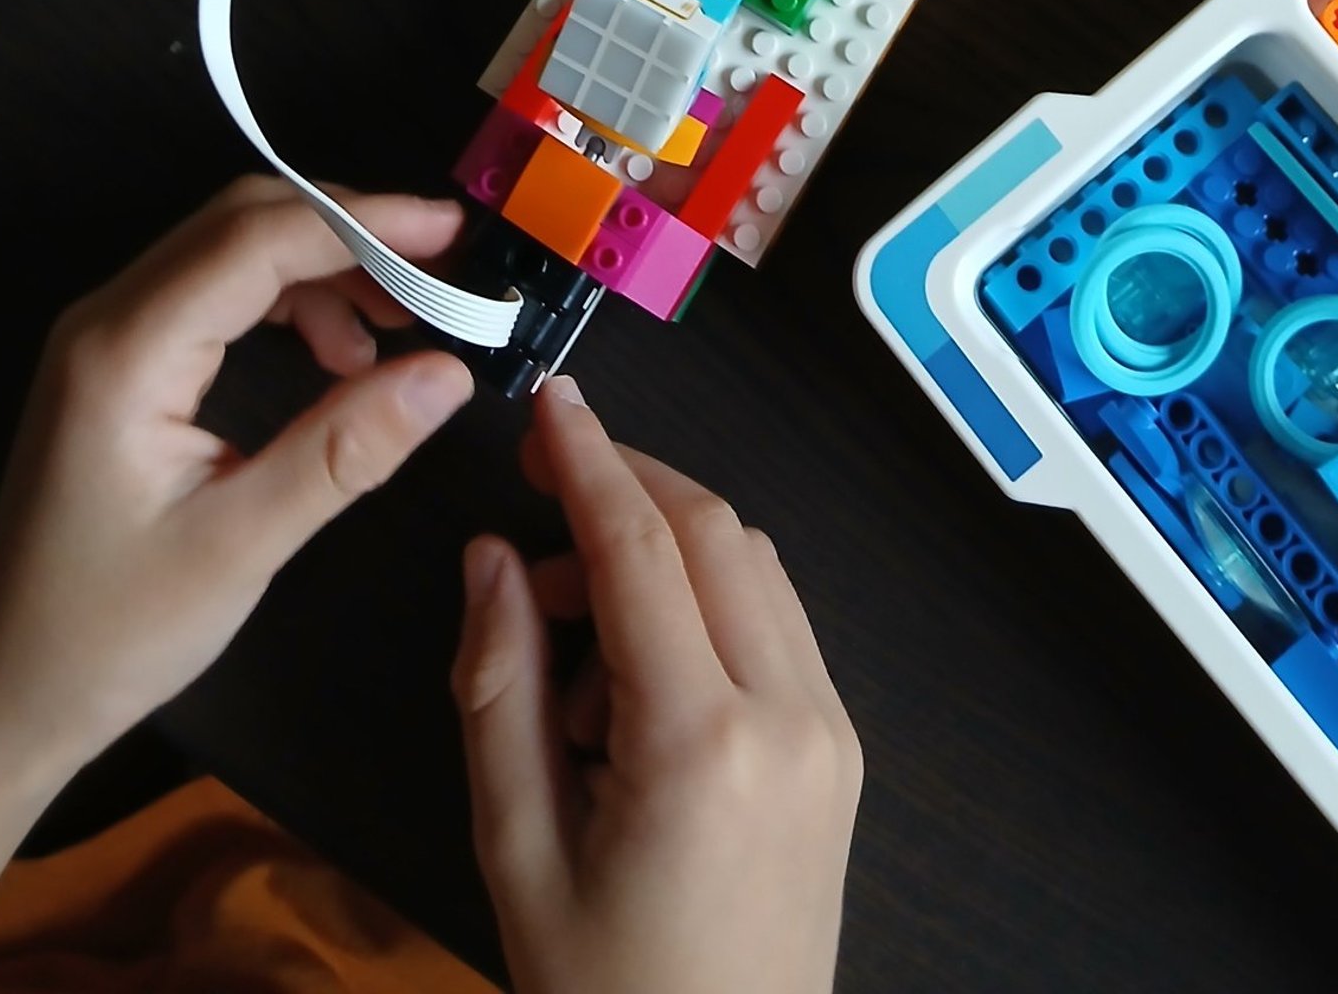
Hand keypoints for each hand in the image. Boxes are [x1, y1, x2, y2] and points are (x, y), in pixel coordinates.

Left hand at [0, 174, 473, 778]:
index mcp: (127, 352)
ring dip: (325, 269)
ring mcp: (110, 334)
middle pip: (244, 222)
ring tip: (404, 327)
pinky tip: (340, 361)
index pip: (258, 241)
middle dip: (353, 233)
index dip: (364, 223)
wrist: (8, 691)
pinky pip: (217, 293)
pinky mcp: (122, 361)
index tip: (454, 233)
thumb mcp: (242, 545)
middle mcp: (110, 317)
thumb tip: (451, 373)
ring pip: (234, 250)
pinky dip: (290, 303)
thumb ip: (346, 448)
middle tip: (447, 270)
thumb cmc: (114, 630)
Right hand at [452, 378, 862, 993]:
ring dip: (664, 552)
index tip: (547, 403)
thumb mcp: (516, 847)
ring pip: (754, 566)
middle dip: (625, 492)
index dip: (588, 459)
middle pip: (714, 532)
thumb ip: (498, 687)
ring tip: (569, 637)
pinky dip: (705, 605)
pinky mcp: (843, 750)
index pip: (642, 548)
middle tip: (535, 510)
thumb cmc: (604, 988)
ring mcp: (831, 732)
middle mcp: (790, 717)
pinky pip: (776, 623)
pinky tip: (632, 678)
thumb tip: (493, 556)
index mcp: (700, 743)